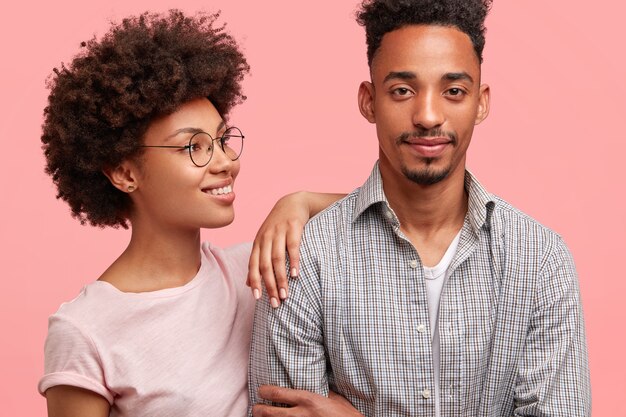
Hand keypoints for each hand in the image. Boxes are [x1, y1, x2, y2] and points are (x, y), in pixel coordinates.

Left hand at [247, 192, 308, 307]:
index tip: (258, 299)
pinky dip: (293, 262)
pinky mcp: (293, 228)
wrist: (293, 202)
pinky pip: (292, 247)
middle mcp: (266, 238)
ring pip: (277, 259)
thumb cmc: (278, 226)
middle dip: (269, 286)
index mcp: (258, 243)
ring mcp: (279, 232)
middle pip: (265, 265)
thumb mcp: (264, 241)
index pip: (253, 265)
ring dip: (281, 279)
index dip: (255, 282)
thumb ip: (257, 261)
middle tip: (276, 303)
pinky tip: (295, 275)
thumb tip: (247, 284)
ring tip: (285, 294)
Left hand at [252, 385, 363, 416]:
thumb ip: (319, 392)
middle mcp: (300, 415)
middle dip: (258, 410)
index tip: (261, 390)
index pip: (278, 393)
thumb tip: (309, 385)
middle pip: (269, 413)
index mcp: (307, 400)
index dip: (265, 391)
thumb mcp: (333, 397)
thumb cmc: (345, 414)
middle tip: (256, 407)